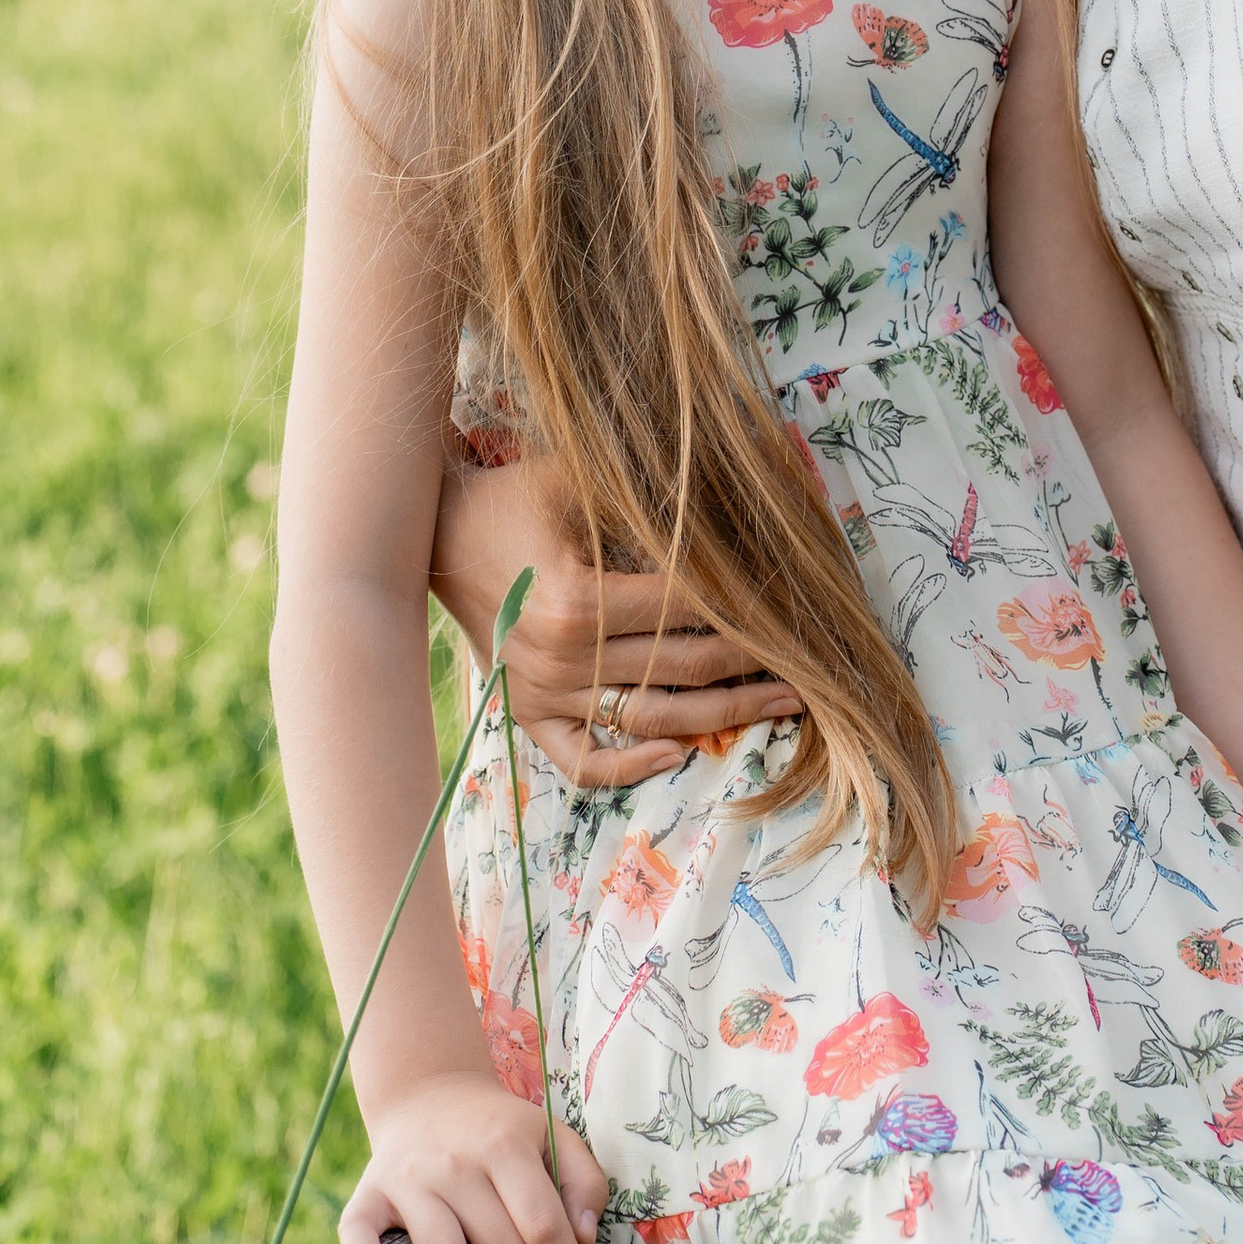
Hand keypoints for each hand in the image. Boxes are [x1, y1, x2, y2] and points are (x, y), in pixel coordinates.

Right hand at [341, 1069, 608, 1243]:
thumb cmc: (500, 1128)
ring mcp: (409, 1180)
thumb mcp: (553, 1134)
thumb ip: (583, 1181)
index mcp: (504, 1145)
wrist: (428, 1093)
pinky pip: (358, 1231)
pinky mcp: (369, 1192)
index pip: (543, 1223)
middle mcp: (454, 1163)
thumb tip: (584, 1239)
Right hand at [431, 458, 803, 786]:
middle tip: (809, 663)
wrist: (434, 534)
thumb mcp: (578, 478)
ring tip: (779, 706)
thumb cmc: (514, 497)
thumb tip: (731, 501)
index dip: (745, 607)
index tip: (790, 604)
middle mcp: (562, 657)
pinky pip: (582, 760)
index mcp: (577, 599)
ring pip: (650, 719)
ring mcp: (542, 692)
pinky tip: (678, 753)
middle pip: (683, 668)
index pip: (687, 609)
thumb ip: (647, 496)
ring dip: (722, 717)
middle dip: (754, 666)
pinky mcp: (526, 712)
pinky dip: (629, 765)